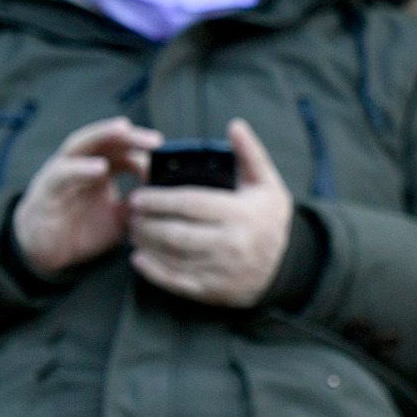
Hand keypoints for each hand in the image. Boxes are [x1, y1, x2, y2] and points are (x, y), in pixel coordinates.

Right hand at [12, 117, 160, 277]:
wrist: (45, 253)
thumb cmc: (81, 230)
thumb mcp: (119, 219)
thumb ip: (139, 205)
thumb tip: (168, 197)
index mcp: (101, 168)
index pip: (125, 150)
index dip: (146, 151)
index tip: (169, 157)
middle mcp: (82, 164)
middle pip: (107, 140)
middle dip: (131, 136)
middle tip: (157, 140)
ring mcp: (63, 172)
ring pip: (82, 144)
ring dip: (103, 135)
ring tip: (124, 129)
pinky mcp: (47, 188)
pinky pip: (64, 173)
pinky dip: (82, 168)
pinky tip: (100, 168)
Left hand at [126, 119, 292, 307]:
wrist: (286, 268)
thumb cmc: (270, 220)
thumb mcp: (268, 184)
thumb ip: (250, 155)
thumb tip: (235, 125)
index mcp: (242, 215)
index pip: (191, 204)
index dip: (160, 199)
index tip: (139, 195)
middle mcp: (231, 244)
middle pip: (177, 233)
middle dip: (147, 222)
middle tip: (131, 212)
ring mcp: (221, 270)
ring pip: (173, 257)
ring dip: (146, 244)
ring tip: (132, 230)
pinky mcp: (213, 291)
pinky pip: (177, 282)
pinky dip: (154, 272)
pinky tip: (138, 259)